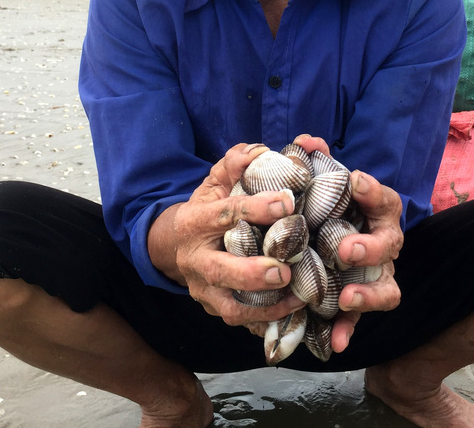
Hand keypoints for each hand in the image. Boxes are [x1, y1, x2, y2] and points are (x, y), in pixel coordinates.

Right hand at [148, 143, 305, 326]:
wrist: (176, 244)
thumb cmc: (207, 209)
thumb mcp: (215, 182)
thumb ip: (235, 164)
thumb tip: (260, 151)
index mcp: (195, 222)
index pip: (223, 214)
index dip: (254, 208)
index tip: (287, 203)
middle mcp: (195, 260)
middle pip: (220, 271)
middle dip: (253, 272)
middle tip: (284, 270)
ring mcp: (203, 290)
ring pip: (230, 307)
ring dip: (265, 306)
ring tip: (297, 298)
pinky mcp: (216, 309)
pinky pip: (241, 322)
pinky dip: (267, 322)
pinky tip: (294, 314)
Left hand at [293, 135, 403, 352]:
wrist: (321, 241)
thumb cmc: (324, 209)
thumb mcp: (319, 185)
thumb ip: (315, 163)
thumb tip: (306, 142)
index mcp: (375, 211)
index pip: (383, 198)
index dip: (372, 191)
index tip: (354, 181)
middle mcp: (382, 244)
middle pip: (389, 245)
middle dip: (369, 247)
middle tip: (345, 248)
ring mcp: (374, 276)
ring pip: (387, 290)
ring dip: (368, 295)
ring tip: (347, 297)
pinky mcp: (359, 303)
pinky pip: (358, 321)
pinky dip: (348, 331)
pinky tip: (335, 342)